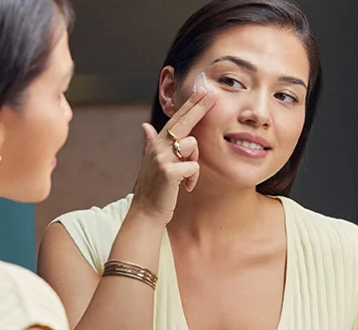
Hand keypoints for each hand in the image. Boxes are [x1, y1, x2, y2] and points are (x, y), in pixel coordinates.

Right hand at [131, 86, 216, 225]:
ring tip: (186, 177)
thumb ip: (150, 142)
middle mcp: (158, 146)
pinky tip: (185, 187)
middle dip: (199, 107)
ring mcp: (162, 158)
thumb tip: (145, 125)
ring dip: (194, 162)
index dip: (190, 104)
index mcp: (157, 143)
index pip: (177, 119)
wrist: (146, 211)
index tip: (203, 90)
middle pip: (183, 122)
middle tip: (212, 94)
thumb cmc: (154, 188)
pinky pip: (193, 167)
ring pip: (192, 145)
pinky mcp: (168, 172)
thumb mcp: (152, 162)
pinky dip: (193, 179)